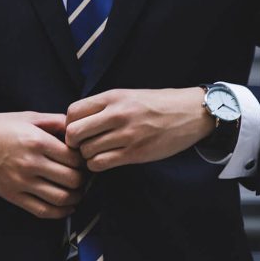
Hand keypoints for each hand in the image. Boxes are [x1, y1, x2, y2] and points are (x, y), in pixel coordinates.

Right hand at [0, 112, 84, 218]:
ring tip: (77, 191)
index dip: (84, 160)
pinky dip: (60, 212)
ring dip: (75, 197)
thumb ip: (55, 121)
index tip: (84, 160)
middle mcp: (30, 163)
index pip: (74, 158)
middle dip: (83, 179)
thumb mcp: (28, 117)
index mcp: (36, 141)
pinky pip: (42, 210)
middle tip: (83, 176)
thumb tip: (78, 128)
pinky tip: (66, 206)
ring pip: (61, 198)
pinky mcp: (13, 196)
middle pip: (72, 179)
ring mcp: (21, 182)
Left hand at [65, 88, 214, 171]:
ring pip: (86, 151)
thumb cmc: (157, 104)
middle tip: (82, 145)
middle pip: (74, 133)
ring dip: (87, 156)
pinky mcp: (135, 153)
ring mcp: (126, 135)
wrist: (190, 113)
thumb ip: (103, 106)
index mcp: (113, 97)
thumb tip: (76, 121)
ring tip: (97, 153)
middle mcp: (117, 114)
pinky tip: (106, 160)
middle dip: (74, 143)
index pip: (72, 112)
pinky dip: (97, 165)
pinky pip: (101, 164)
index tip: (78, 130)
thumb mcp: (128, 95)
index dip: (69, 124)